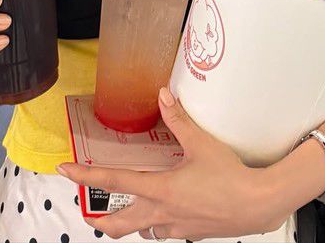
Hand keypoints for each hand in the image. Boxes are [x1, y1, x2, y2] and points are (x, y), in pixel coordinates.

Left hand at [58, 89, 289, 240]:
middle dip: (100, 220)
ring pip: (143, 231)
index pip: (114, 181)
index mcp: (159, 190)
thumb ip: (179, 120)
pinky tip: (166, 212)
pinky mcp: (191, 234)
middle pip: (119, 224)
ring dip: (132, 222)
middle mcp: (162, 213)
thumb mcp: (201, 143)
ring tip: (128, 209)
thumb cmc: (231, 176)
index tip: (66, 170)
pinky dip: (158, 224)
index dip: (86, 175)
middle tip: (89, 212)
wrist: (258, 205)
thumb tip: (163, 95)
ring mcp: (176, 227)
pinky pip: (165, 232)